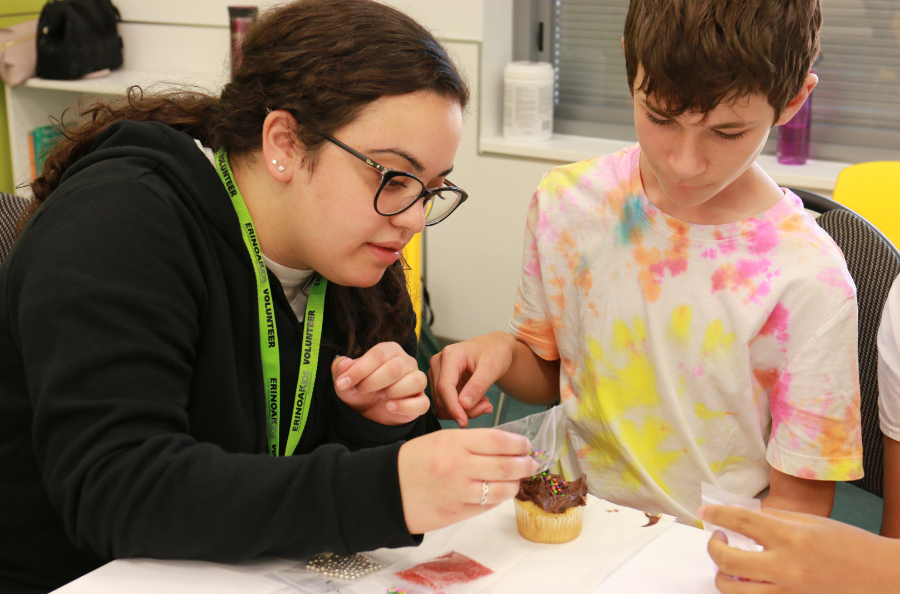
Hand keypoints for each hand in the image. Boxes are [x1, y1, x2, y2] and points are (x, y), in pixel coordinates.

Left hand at [332, 342, 428, 425]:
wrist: (367, 412)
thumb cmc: (359, 388)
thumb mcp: (344, 378)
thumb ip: (341, 367)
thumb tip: (344, 364)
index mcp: (390, 350)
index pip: (379, 354)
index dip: (359, 369)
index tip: (343, 383)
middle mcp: (407, 362)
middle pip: (395, 368)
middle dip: (371, 382)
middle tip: (358, 390)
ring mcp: (417, 381)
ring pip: (415, 381)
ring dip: (392, 391)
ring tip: (379, 396)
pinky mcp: (420, 402)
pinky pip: (422, 403)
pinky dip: (405, 406)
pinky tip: (389, 407)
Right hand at [398, 428, 538, 533]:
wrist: (385, 489)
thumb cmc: (413, 461)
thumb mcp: (439, 439)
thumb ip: (471, 442)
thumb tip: (505, 446)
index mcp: (454, 442)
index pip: (499, 441)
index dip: (519, 444)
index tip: (526, 445)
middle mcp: (459, 466)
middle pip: (507, 466)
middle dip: (525, 465)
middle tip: (530, 463)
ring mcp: (458, 492)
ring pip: (502, 490)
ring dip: (514, 485)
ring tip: (516, 480)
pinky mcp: (457, 513)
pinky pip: (487, 506)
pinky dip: (497, 499)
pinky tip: (497, 492)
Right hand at [429, 332, 517, 426]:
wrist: (494, 348)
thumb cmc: (495, 352)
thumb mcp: (492, 368)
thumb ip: (478, 386)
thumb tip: (463, 405)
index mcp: (450, 355)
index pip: (444, 387)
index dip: (453, 407)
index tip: (464, 422)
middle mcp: (438, 363)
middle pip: (442, 398)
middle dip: (463, 409)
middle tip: (487, 407)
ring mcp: (437, 373)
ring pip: (442, 404)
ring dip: (464, 410)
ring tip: (485, 403)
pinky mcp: (439, 382)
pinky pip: (446, 403)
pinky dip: (462, 408)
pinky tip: (478, 401)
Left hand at [700, 504, 899, 593]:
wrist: (884, 578)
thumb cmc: (852, 546)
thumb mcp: (813, 523)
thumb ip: (775, 521)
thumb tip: (743, 519)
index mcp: (791, 539)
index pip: (740, 521)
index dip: (716, 514)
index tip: (704, 513)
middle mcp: (786, 568)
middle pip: (727, 562)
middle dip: (713, 548)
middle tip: (718, 538)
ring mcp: (789, 593)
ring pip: (734, 592)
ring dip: (724, 576)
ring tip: (731, 563)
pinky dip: (746, 591)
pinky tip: (750, 580)